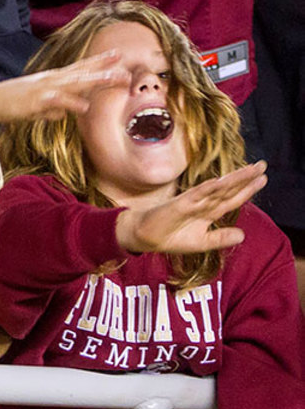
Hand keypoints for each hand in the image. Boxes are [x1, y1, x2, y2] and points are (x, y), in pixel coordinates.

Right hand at [0, 50, 127, 123]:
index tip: (118, 55)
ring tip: (116, 79)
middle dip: (106, 68)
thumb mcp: (37, 105)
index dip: (99, 61)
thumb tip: (67, 112)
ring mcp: (44, 89)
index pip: (79, 68)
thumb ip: (54, 108)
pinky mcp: (35, 100)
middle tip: (127, 66)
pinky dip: (71, 103)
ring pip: (76, 83)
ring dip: (97, 80)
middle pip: (83, 72)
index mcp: (52, 79)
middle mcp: (51, 80)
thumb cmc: (11, 103)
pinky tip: (84, 106)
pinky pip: (57, 101)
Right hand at [115, 161, 266, 254]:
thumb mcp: (201, 243)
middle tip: (262, 165)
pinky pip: (194, 195)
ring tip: (249, 170)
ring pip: (216, 189)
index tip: (263, 179)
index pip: (232, 198)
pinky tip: (218, 181)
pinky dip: (206, 188)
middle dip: (245, 178)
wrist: (145, 237)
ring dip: (233, 179)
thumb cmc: (171, 237)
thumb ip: (220, 238)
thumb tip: (243, 235)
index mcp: (209, 211)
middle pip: (228, 189)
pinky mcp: (178, 205)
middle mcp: (203, 203)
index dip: (248, 190)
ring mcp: (192, 202)